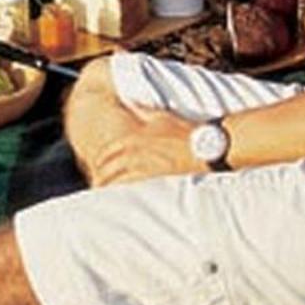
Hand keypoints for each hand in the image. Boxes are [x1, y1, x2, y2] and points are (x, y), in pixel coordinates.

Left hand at [85, 106, 209, 186]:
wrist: (205, 147)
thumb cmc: (185, 132)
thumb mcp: (162, 116)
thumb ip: (143, 111)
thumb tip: (131, 103)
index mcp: (134, 137)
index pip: (108, 151)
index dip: (100, 161)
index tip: (98, 168)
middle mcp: (135, 152)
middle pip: (108, 168)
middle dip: (101, 176)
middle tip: (98, 185)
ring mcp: (143, 167)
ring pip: (116, 180)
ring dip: (109, 187)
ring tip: (104, 195)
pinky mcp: (153, 179)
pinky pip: (132, 189)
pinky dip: (124, 194)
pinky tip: (121, 201)